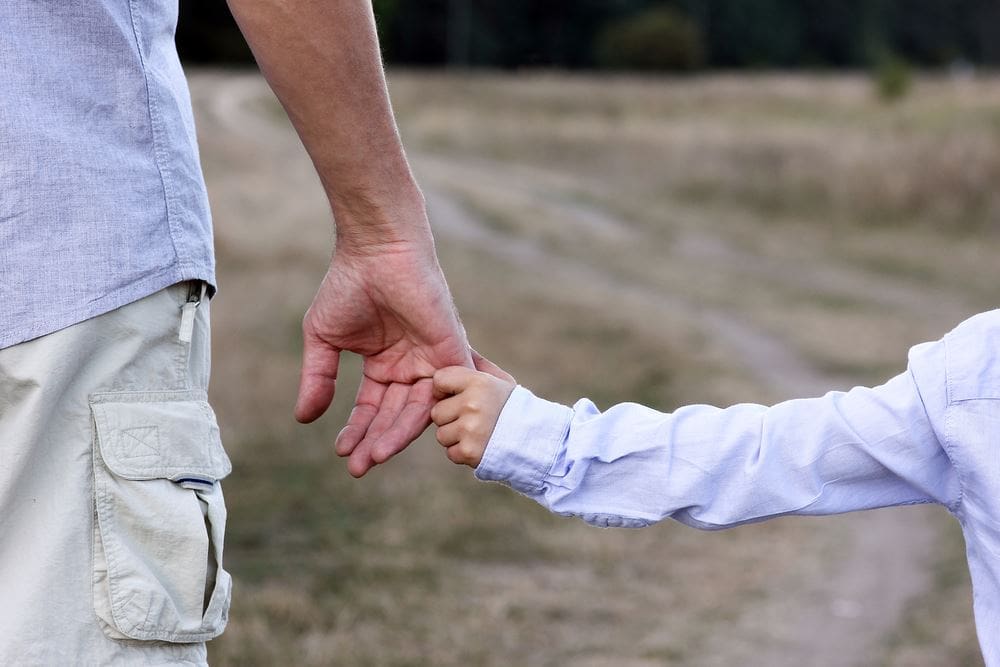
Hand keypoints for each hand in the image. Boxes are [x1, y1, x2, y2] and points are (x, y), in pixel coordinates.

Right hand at [295, 238, 471, 476]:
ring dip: (395, 436)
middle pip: (395, 416)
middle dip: (376, 442)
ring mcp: (431, 360)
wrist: (376, 250)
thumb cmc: (349, 285)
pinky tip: (404, 435)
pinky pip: (444, 392)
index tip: (343, 454)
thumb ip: (318, 379)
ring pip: (417, 411)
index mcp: (385, 364)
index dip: (358, 432)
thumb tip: (304, 418)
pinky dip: (426, 416)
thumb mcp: (325, 339)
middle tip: (358, 468)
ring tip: (373, 458)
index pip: (372, 409)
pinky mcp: (450, 350)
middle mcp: (410, 366)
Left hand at [431, 353, 515, 467]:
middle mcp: (472, 404)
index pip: (439, 379)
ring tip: (478, 433)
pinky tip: (480, 446)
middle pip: (437, 412)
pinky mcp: (469, 451)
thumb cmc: (513, 408)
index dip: (445, 390)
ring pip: (442, 434)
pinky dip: (462, 453)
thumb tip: (460, 345)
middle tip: (473, 419)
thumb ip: (478, 365)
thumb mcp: (500, 381)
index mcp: (479, 382)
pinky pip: (451, 452)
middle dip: (450, 417)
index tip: (457, 396)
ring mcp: (470, 429)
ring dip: (456, 436)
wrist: (536, 440)